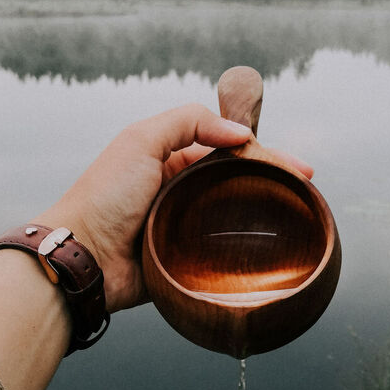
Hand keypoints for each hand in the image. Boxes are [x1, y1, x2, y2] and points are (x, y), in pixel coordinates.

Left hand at [36, 103, 312, 312]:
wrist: (82, 259)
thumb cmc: (104, 196)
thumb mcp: (141, 141)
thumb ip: (189, 123)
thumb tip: (241, 133)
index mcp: (171, 161)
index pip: (228, 152)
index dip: (264, 155)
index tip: (297, 167)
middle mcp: (181, 194)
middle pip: (238, 185)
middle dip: (274, 185)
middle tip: (307, 190)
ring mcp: (185, 231)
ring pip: (234, 222)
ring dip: (265, 219)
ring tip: (298, 219)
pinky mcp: (186, 266)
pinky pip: (221, 259)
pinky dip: (245, 255)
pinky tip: (271, 254)